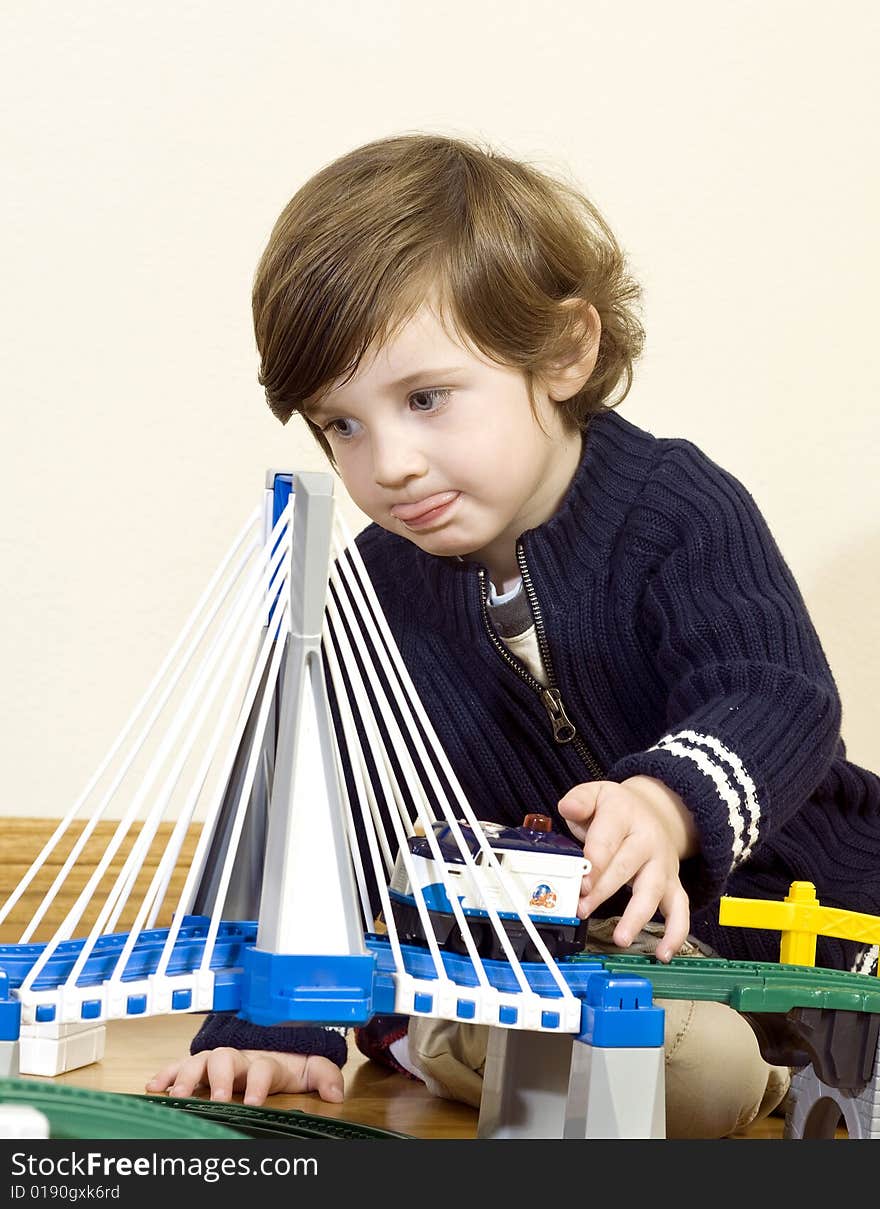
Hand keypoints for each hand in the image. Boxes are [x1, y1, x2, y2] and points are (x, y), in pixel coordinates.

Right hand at [145, 1047, 344, 1105]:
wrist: (271, 1047)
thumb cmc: (288, 1063)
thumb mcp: (310, 1068)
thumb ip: (324, 1076)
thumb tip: (336, 1095)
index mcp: (267, 1061)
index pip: (263, 1069)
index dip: (258, 1084)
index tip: (254, 1103)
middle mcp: (239, 1058)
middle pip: (226, 1060)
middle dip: (219, 1078)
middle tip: (217, 1099)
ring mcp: (218, 1061)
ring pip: (200, 1061)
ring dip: (188, 1076)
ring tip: (179, 1095)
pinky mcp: (201, 1067)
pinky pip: (180, 1066)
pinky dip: (167, 1074)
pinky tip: (154, 1087)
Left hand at [557, 776, 697, 962]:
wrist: (655, 811)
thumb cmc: (616, 810)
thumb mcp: (596, 795)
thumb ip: (579, 801)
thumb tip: (568, 808)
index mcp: (623, 815)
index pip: (607, 839)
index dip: (594, 862)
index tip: (581, 883)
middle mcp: (647, 840)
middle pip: (626, 867)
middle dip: (603, 890)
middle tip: (583, 909)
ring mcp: (662, 864)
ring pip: (652, 891)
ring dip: (637, 917)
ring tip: (620, 939)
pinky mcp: (673, 883)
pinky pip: (680, 910)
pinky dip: (676, 933)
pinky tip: (663, 954)